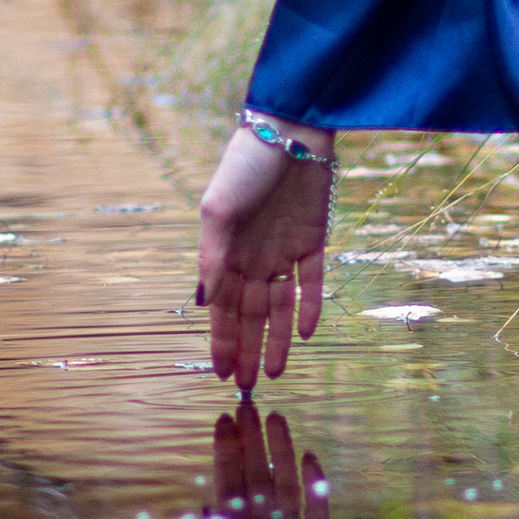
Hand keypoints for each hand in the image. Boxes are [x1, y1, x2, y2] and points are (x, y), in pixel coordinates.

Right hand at [197, 120, 331, 386]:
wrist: (289, 131)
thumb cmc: (245, 164)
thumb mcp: (218, 209)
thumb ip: (212, 255)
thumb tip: (204, 301)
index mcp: (226, 250)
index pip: (222, 307)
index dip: (221, 340)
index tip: (219, 372)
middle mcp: (253, 256)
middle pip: (250, 314)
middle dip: (246, 349)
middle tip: (245, 386)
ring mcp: (284, 250)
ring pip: (279, 306)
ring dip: (276, 338)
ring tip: (273, 372)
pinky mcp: (314, 240)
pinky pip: (312, 282)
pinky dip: (309, 306)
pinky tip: (304, 333)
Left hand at [209, 407, 345, 518]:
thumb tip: (210, 513)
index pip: (225, 494)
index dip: (224, 457)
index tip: (221, 421)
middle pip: (255, 485)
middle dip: (251, 446)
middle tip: (249, 403)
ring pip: (286, 493)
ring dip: (282, 457)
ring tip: (279, 419)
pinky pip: (319, 517)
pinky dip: (316, 489)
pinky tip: (312, 460)